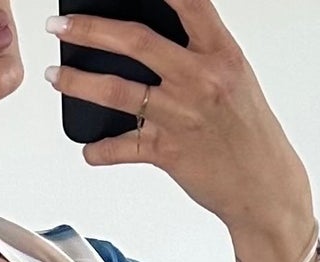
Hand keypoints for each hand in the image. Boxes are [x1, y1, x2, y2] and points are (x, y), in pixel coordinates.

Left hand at [44, 0, 314, 253]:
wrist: (264, 186)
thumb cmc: (248, 130)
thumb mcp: (233, 76)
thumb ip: (198, 51)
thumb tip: (151, 35)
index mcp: (221, 53)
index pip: (187, 3)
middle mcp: (200, 79)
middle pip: (136, 41)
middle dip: (89, 29)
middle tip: (59, 24)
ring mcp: (181, 116)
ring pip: (118, 91)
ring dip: (79, 82)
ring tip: (55, 75)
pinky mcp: (168, 153)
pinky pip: (123, 147)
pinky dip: (99, 149)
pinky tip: (87, 148)